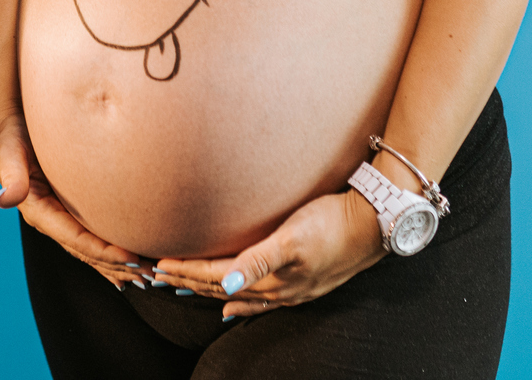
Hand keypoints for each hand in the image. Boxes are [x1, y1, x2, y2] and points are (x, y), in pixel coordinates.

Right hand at [0, 112, 145, 290]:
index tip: (132, 259)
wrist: (10, 127)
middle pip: (88, 251)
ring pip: (93, 249)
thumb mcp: (9, 152)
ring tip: (148, 275)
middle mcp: (51, 221)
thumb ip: (11, 176)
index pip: (76, 239)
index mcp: (38, 212)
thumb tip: (2, 199)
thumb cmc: (11, 136)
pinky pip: (94, 236)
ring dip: (119, 264)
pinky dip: (113, 251)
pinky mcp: (70, 210)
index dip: (104, 252)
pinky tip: (132, 261)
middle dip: (118, 265)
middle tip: (151, 274)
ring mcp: (61, 218)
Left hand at [153, 190, 384, 318]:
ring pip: (238, 295)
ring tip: (184, 291)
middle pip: (222, 288)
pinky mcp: (300, 281)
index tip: (157, 266)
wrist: (374, 225)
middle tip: (158, 278)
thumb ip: (259, 261)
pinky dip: (240, 304)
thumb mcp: (293, 238)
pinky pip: (260, 300)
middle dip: (189, 283)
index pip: (216, 277)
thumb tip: (228, 286)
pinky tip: (232, 307)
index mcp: (270, 278)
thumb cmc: (333, 224)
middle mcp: (277, 289)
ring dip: (209, 292)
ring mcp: (290, 288)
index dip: (186, 272)